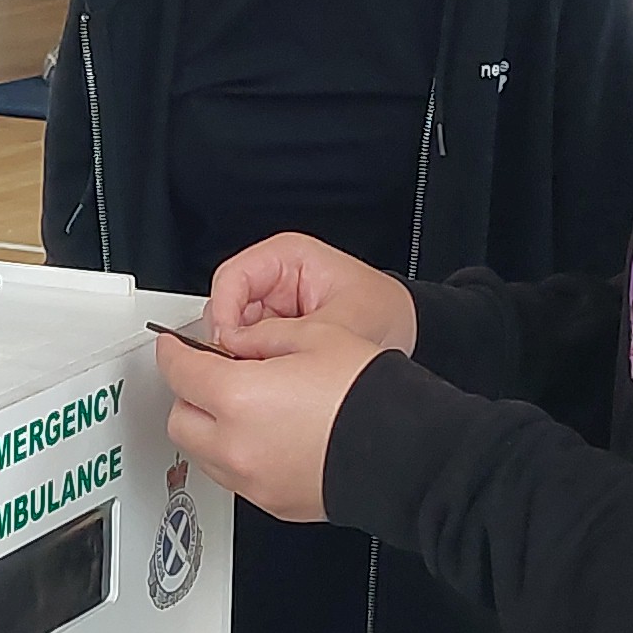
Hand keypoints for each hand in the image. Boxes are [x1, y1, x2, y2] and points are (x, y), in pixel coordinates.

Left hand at [161, 309, 388, 523]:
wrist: (406, 452)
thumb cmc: (370, 396)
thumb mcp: (314, 337)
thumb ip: (261, 336)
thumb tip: (237, 341)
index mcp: (239, 397)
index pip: (180, 371)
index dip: (174, 352)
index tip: (176, 346)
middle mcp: (236, 445)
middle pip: (180, 418)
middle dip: (190, 394)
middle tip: (214, 375)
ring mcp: (252, 480)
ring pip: (202, 453)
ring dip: (210, 428)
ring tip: (247, 407)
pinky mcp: (271, 502)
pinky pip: (234, 476)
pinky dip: (237, 455)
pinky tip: (267, 436)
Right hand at [202, 231, 416, 358]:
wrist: (408, 332)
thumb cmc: (384, 312)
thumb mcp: (338, 324)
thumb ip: (286, 335)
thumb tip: (237, 348)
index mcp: (288, 256)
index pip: (232, 278)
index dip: (224, 314)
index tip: (228, 345)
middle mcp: (275, 278)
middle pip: (226, 307)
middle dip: (232, 341)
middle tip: (247, 367)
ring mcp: (273, 307)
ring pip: (233, 332)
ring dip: (245, 356)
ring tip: (271, 373)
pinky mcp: (274, 333)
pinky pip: (249, 350)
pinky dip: (257, 366)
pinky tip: (276, 376)